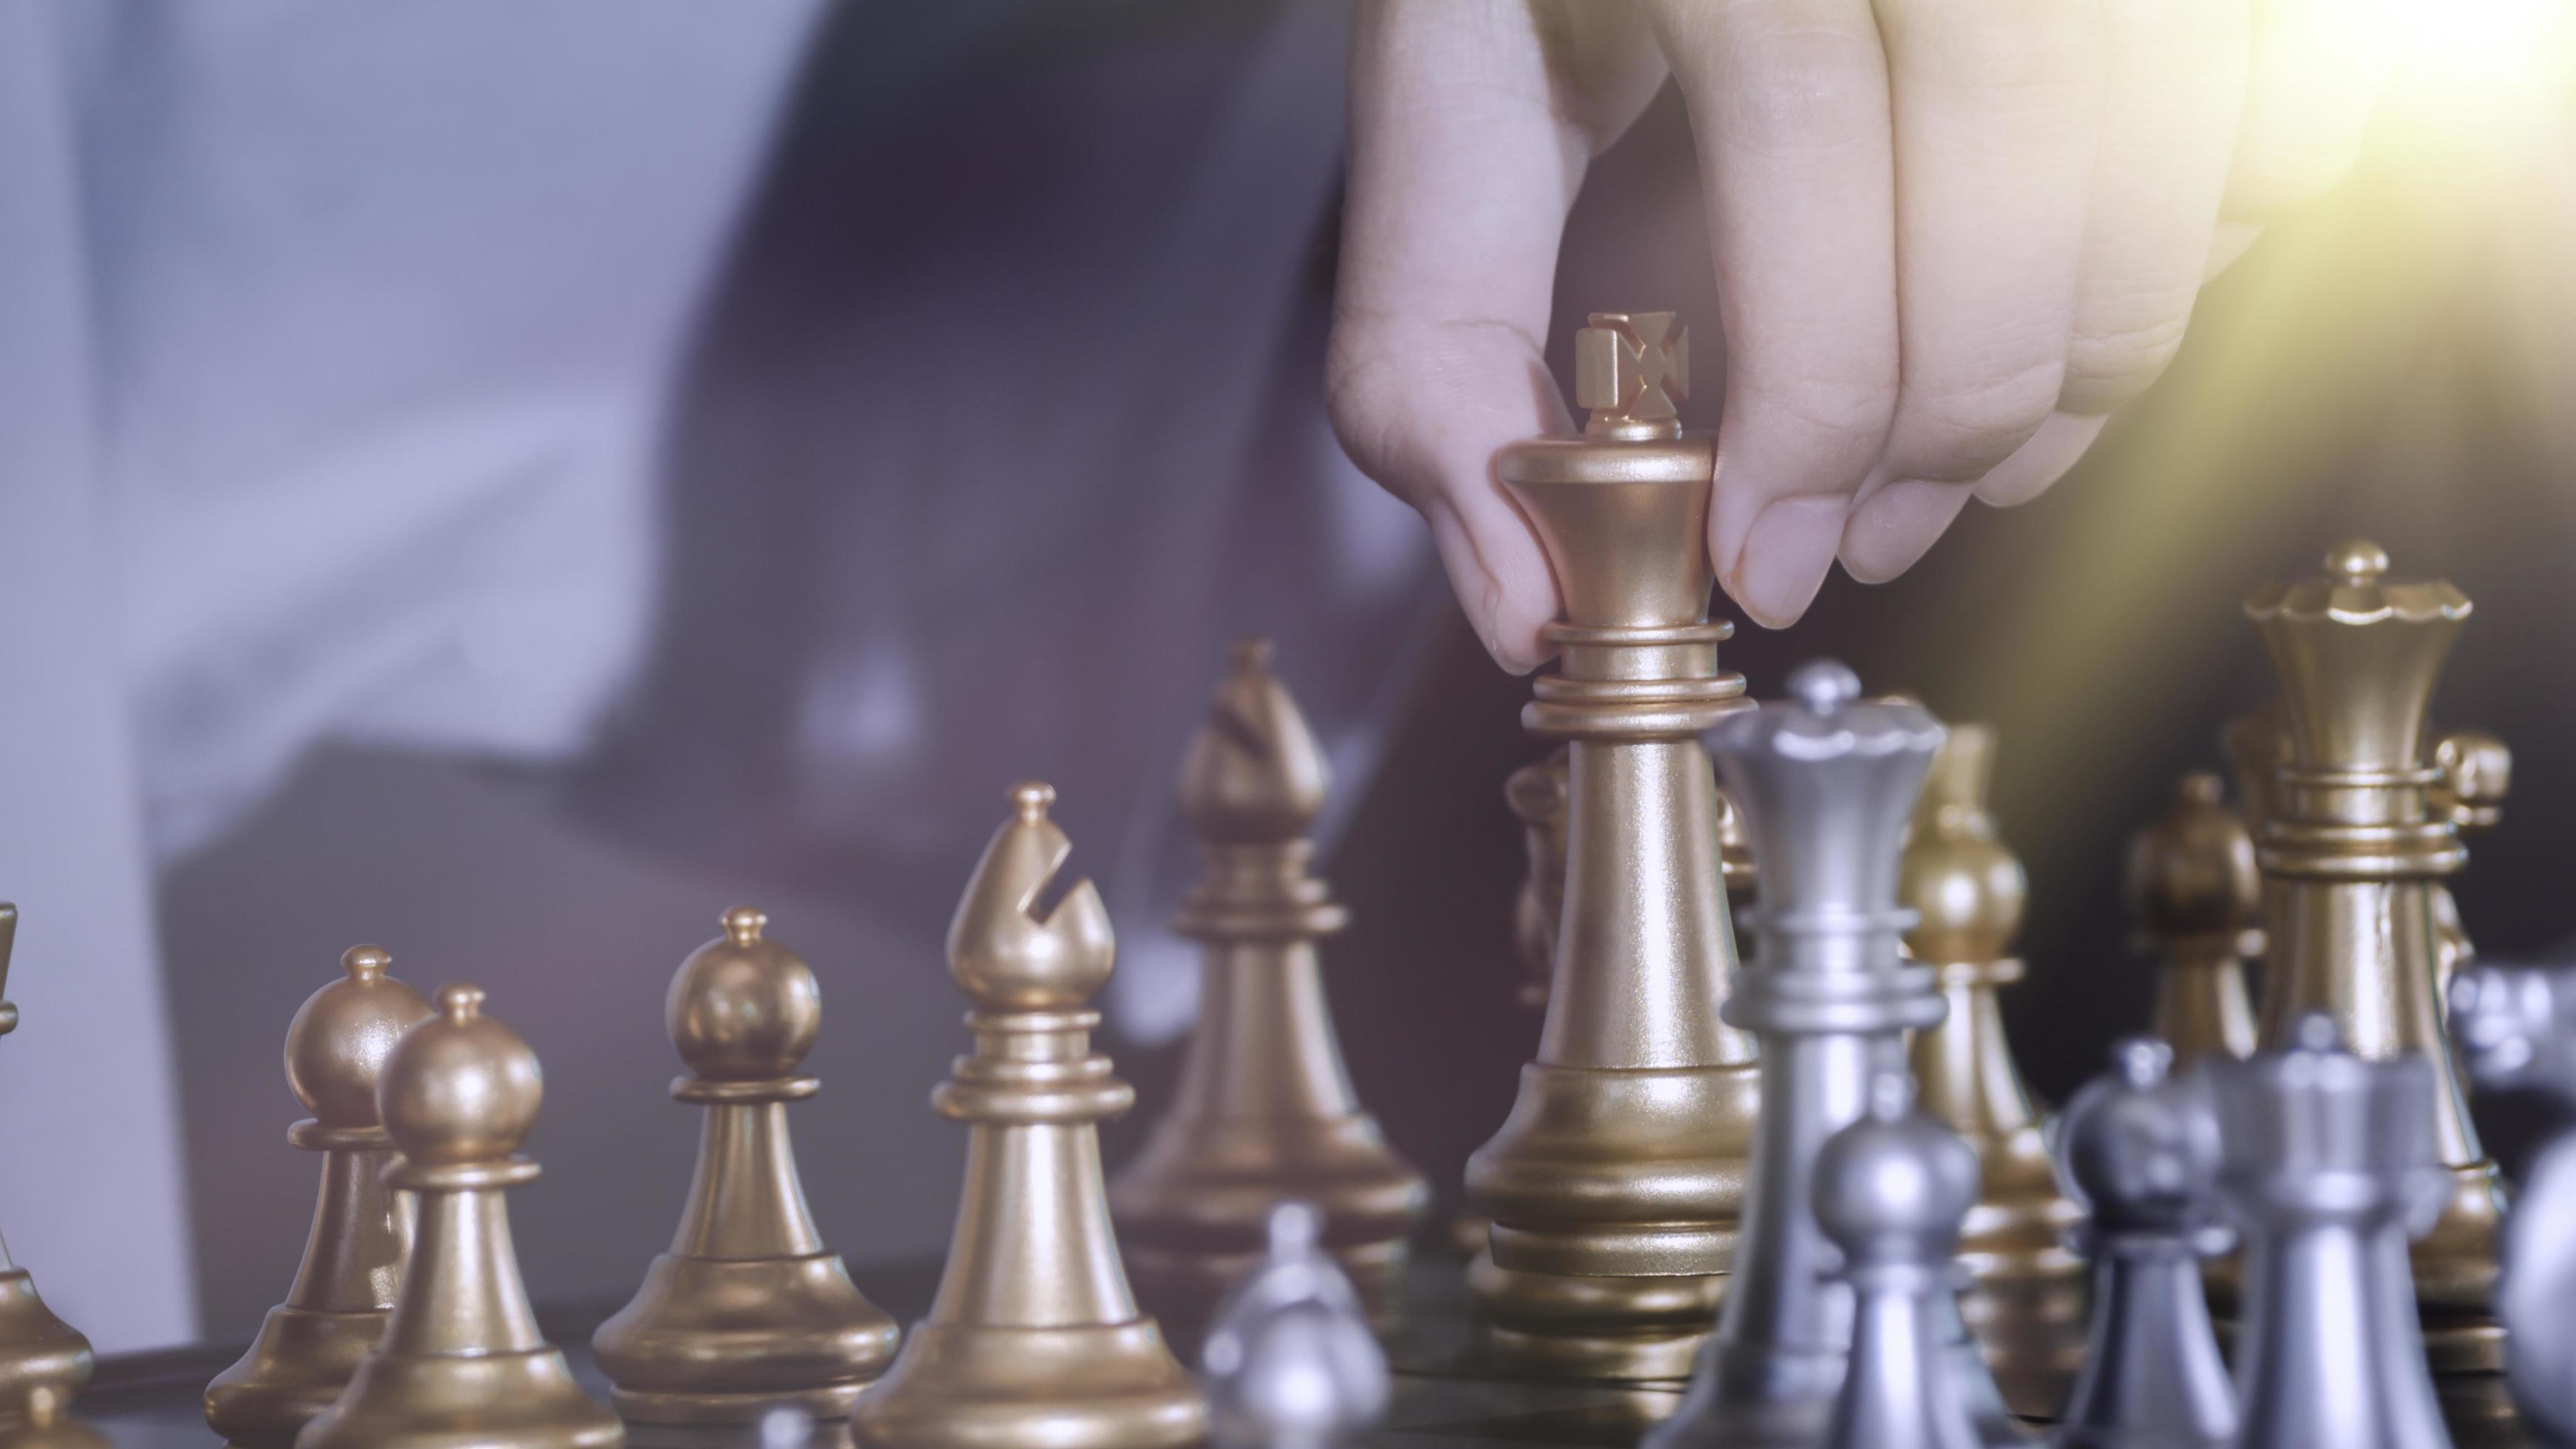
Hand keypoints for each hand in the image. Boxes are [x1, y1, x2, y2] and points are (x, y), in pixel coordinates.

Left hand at [1329, 0, 2396, 668]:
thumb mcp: (1458, 72)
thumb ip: (1439, 323)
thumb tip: (1520, 594)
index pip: (1817, 163)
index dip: (1812, 404)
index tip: (1768, 552)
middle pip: (2023, 185)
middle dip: (1955, 420)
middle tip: (1876, 532)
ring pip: (2175, 162)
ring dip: (2091, 363)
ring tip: (1983, 455)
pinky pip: (2295, 96)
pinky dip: (2220, 231)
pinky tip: (2095, 291)